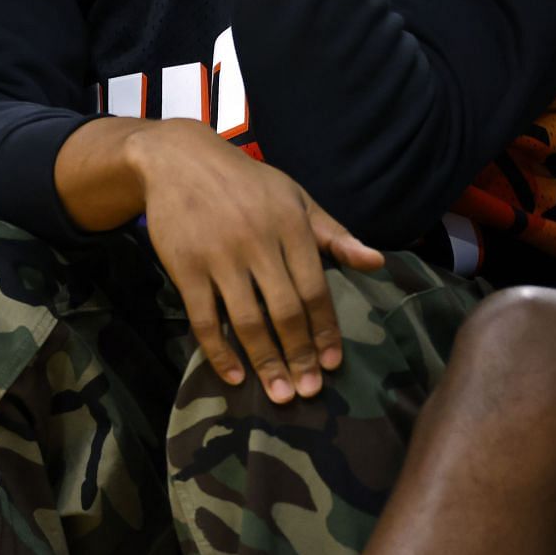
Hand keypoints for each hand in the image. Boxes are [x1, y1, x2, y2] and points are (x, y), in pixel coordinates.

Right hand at [130, 120, 383, 402]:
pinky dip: (219, 352)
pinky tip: (234, 375)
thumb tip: (378, 262)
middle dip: (301, 356)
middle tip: (309, 391)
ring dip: (267, 362)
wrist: (177, 159)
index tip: (333, 364)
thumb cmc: (244, 182)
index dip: (326, 331)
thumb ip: (334, 234)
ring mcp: (218, 256)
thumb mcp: (294, 198)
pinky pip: (204, 319)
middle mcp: (257, 242)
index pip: (315, 289)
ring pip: (247, 321)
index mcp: (289, 225)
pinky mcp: (185, 267)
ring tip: (280, 395)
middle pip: (285, 312)